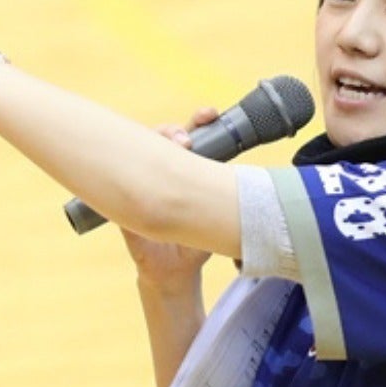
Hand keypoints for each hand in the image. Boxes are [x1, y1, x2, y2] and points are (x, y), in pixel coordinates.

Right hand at [121, 106, 219, 283]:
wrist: (172, 272)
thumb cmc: (195, 243)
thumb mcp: (217, 220)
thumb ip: (233, 204)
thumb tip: (269, 191)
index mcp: (183, 172)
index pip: (189, 138)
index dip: (199, 121)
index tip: (210, 114)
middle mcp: (159, 173)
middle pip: (161, 139)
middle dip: (175, 129)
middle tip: (188, 137)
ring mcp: (140, 185)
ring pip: (140, 151)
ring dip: (153, 142)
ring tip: (171, 146)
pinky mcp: (123, 204)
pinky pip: (116, 181)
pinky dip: (120, 168)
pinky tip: (127, 161)